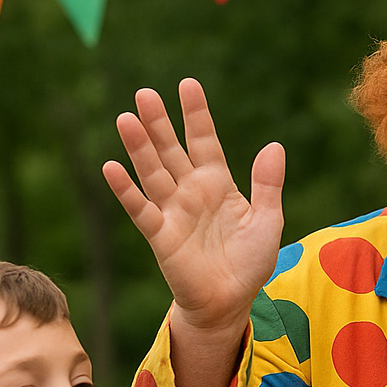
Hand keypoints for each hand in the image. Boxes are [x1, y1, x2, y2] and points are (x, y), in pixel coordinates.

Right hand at [101, 78, 284, 336]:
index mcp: (218, 184)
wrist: (230, 302)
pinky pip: (140, 209)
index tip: (187, 84)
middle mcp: (191, 192)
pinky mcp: (160, 235)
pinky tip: (112, 167)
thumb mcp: (268, 220)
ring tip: (126, 118)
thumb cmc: (249, 262)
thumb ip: (268, 184)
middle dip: (159, 123)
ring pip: (153, 172)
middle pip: (172, 150)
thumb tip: (275, 145)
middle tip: (145, 93)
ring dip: (139, 147)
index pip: (204, 141)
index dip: (196, 115)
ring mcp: (173, 211)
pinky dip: (125, 190)